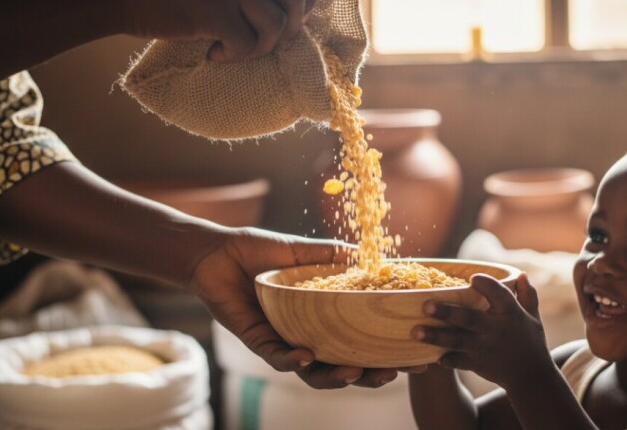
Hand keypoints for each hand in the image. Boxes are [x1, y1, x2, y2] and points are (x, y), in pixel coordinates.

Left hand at [187, 227, 403, 388]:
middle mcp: (305, 334)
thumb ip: (330, 253)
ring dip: (334, 377)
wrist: (214, 252)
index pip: (357, 341)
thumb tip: (366, 250)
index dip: (383, 351)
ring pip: (312, 373)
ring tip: (353, 372)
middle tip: (390, 373)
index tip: (412, 356)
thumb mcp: (300, 250)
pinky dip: (294, 359)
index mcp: (320, 318)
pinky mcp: (257, 340)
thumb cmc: (255, 251)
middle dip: (367, 375)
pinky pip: (278, 358)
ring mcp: (282, 341)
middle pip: (341, 366)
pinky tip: (309, 355)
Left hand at [413, 273, 551, 389]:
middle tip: (425, 305)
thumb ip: (527, 295)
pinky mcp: (477, 364)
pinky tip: (430, 356)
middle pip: (469, 319)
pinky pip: (457, 362)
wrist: (531, 377)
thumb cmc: (530, 341)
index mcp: (511, 314)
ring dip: (436, 337)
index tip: (472, 277)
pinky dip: (444, 359)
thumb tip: (520, 274)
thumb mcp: (533, 317)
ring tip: (415, 332)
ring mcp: (485, 348)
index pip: (500, 296)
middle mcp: (496, 330)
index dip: (487, 286)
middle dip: (447, 312)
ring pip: (457, 341)